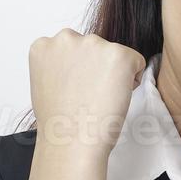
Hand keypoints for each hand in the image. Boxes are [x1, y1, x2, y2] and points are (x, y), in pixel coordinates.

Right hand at [28, 28, 146, 157]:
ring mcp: (93, 43)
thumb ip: (59, 65)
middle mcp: (66, 38)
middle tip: (89, 96)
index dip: (78, 72)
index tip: (75, 90)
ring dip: (113, 73)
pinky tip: (116, 97)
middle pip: (93, 48)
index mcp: (44, 45)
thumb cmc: (59, 122)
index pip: (71, 49)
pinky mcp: (119, 54)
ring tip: (100, 98)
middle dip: (96, 68)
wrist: (72, 141)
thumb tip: (77, 65)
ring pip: (114, 54)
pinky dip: (132, 79)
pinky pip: (136, 61)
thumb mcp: (46, 84)